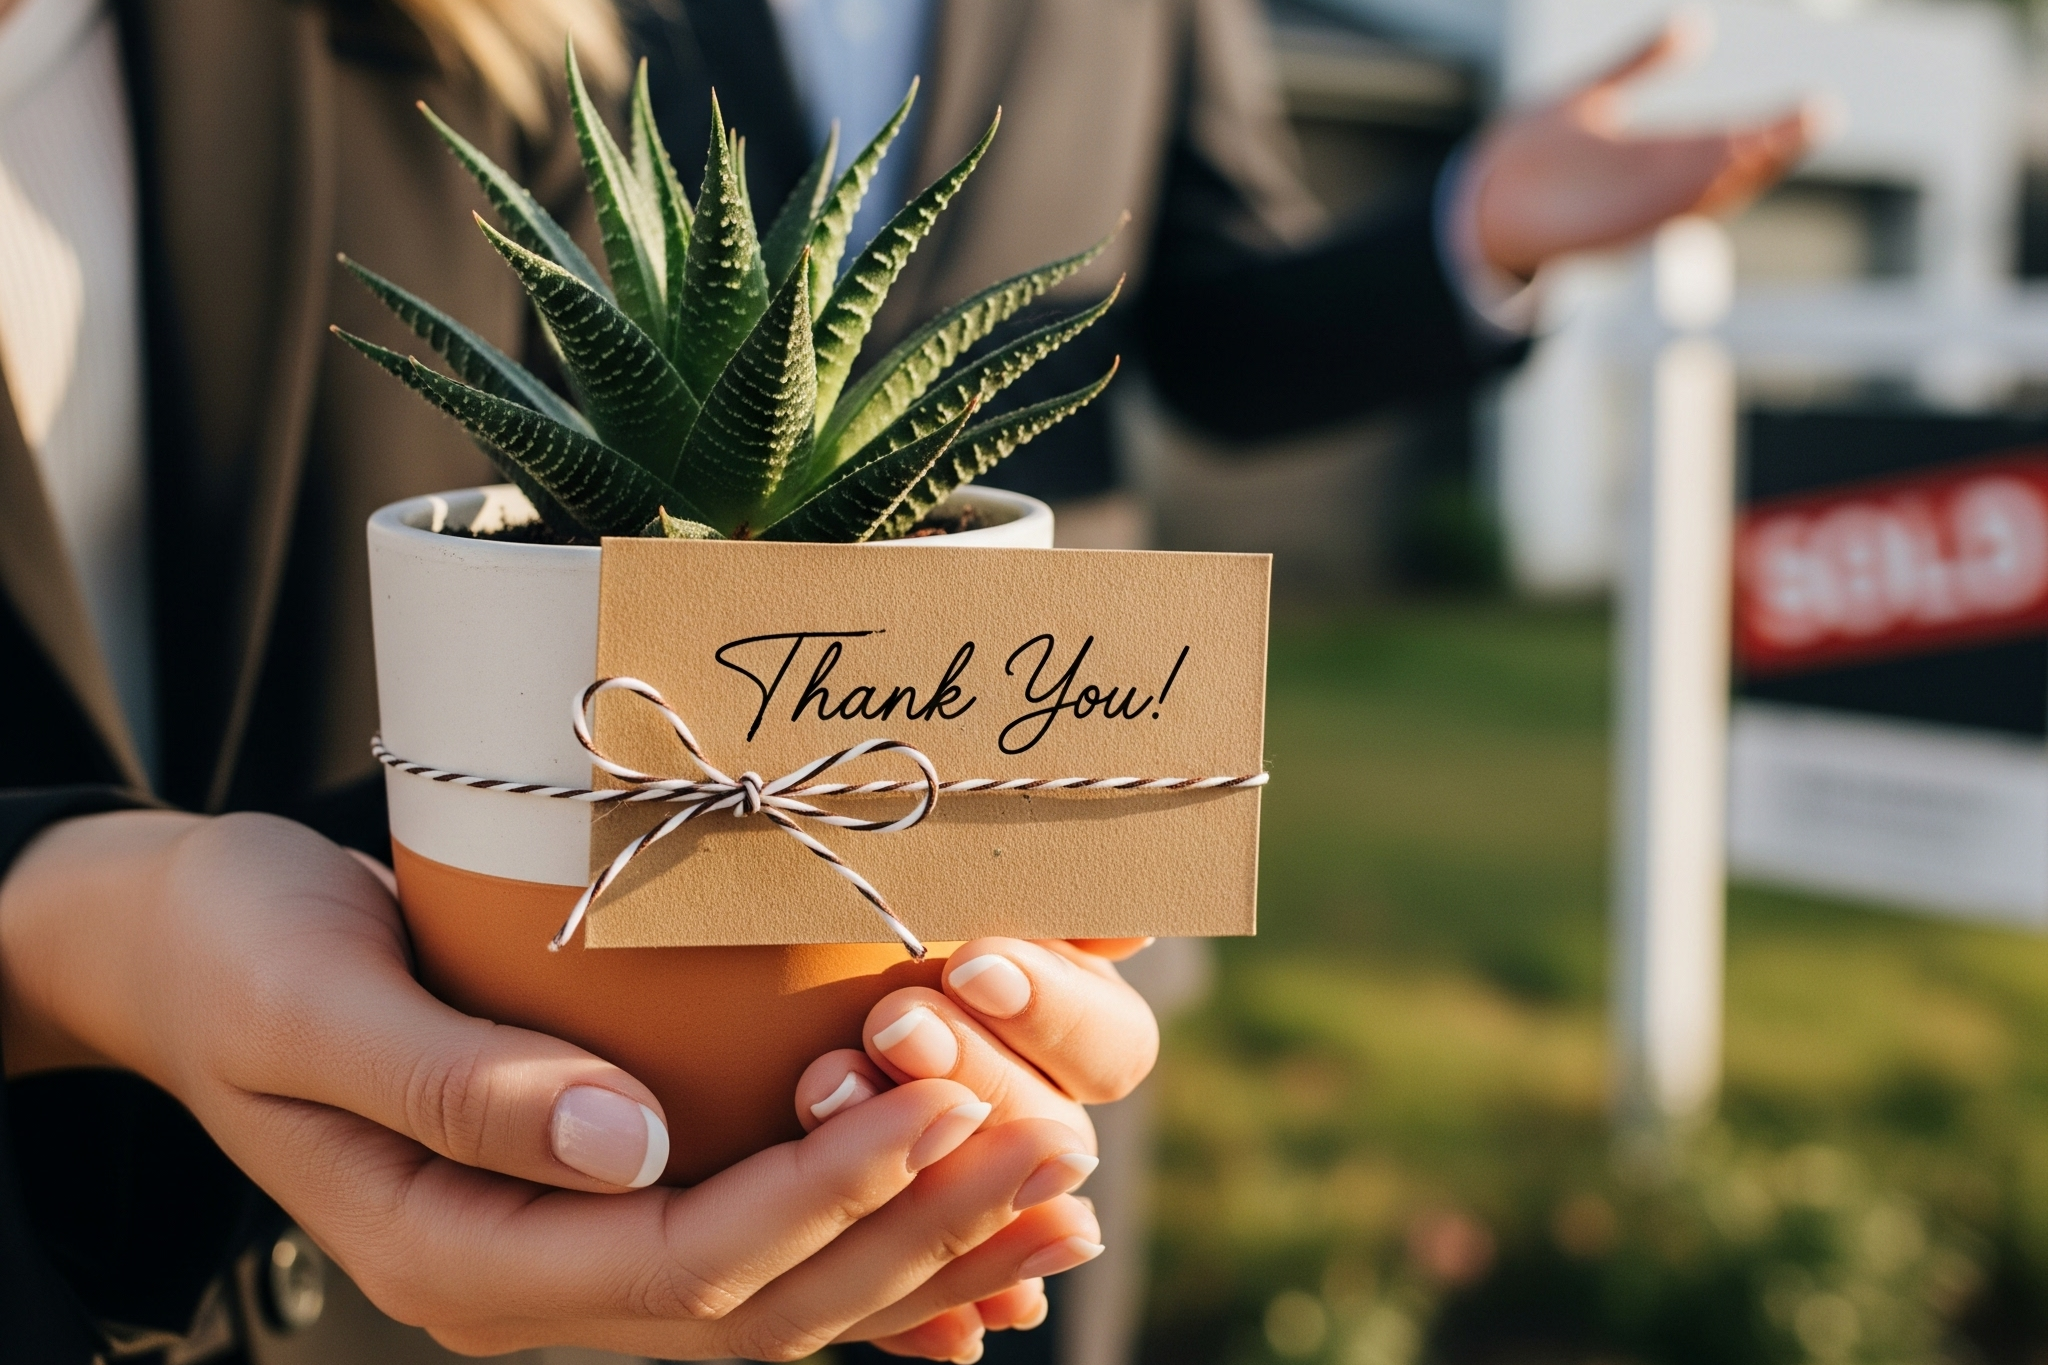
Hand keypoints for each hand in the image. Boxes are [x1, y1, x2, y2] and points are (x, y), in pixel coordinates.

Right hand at [0, 811, 1094, 1357]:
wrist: (190, 950)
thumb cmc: (237, 952)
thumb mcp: (311, 998)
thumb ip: (458, 1083)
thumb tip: (629, 1146)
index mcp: (457, 1252)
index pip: (683, 1260)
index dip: (828, 1194)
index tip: (946, 1105)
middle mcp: (530, 1274)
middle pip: (762, 1298)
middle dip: (919, 1232)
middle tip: (1058, 1155)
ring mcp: (573, 1243)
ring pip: (783, 1285)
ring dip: (926, 1244)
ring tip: (1058, 1185)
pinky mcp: (605, 1189)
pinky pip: (762, 1237)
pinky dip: (874, 1226)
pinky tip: (969, 1193)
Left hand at [1465, 15, 1817, 279]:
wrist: (1475, 202)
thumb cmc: (1531, 156)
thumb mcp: (1588, 98)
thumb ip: (1637, 64)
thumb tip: (1693, 27)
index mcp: (1653, 161)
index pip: (1725, 144)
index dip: (1770, 131)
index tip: (1817, 110)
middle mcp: (1647, 192)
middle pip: (1720, 171)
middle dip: (1767, 150)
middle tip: (1815, 121)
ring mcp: (1622, 215)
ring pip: (1691, 195)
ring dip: (1733, 173)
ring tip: (1773, 141)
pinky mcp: (1593, 231)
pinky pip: (1644, 216)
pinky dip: (1677, 199)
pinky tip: (1708, 171)